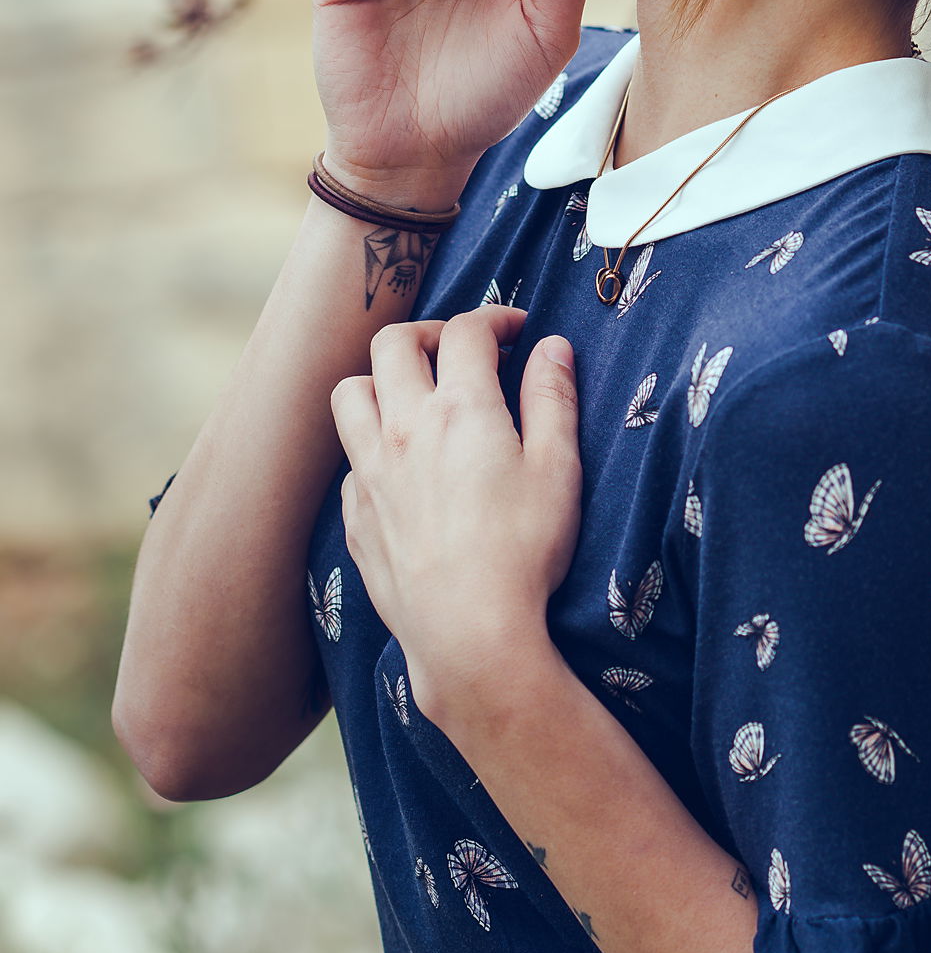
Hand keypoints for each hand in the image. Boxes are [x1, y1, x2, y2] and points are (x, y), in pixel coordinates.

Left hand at [330, 307, 582, 720]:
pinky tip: (400, 464)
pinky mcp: (356, 513)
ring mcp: (371, 470)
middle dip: (430, 332)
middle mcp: (405, 427)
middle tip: (461, 351)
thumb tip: (552, 348)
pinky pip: (349, 456)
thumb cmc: (524, 551)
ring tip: (413, 394)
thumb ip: (554, 400)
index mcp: (461, 408)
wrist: (469, 634)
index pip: (466, 330)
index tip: (516, 331)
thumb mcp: (559, 469)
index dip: (494, 318)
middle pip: (394, 343)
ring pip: (351, 392)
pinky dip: (371, 443)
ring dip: (381, 378)